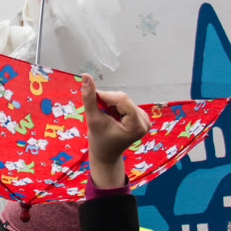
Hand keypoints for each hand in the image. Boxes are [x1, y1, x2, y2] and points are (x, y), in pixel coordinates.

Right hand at [80, 74, 149, 189]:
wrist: (106, 155)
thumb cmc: (99, 141)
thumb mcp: (93, 120)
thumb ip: (89, 98)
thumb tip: (86, 76)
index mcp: (136, 125)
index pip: (121, 99)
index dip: (105, 96)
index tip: (92, 100)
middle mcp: (144, 120)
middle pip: (122, 98)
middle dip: (107, 101)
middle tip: (98, 112)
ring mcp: (144, 118)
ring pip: (123, 99)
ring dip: (110, 103)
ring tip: (105, 117)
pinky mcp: (140, 116)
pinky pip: (125, 103)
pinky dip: (115, 106)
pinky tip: (111, 117)